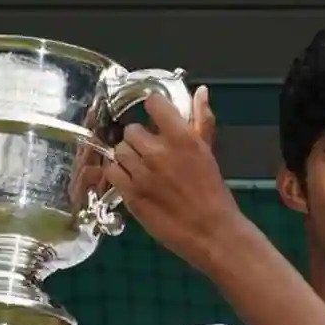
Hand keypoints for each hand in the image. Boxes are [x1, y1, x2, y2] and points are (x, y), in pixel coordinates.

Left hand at [105, 86, 247, 271]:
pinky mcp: (130, 194)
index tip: (155, 116)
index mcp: (182, 138)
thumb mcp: (208, 153)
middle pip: (131, 130)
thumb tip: (200, 92)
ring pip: (119, 150)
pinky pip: (112, 171)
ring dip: (128, 156)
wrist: (210, 232)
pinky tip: (132, 179)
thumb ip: (201, 120)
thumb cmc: (213, 192)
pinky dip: (119, 173)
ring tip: (140, 166)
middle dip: (139, 139)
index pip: (153, 103)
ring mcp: (141, 174)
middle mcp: (158, 152)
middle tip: (149, 150)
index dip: (152, 107)